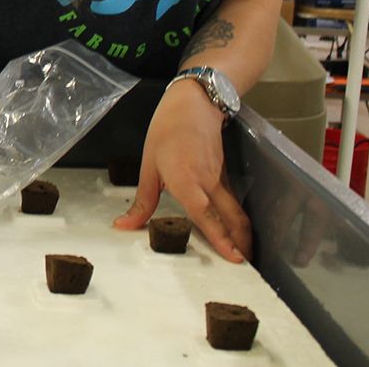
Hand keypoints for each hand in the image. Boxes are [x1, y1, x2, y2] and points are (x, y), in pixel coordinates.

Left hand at [112, 79, 251, 262]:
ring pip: (236, 210)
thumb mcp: (148, 165)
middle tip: (245, 266)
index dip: (220, 238)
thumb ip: (142, 201)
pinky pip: (232, 201)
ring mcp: (220, 178)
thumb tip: (124, 225)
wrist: (193, 102)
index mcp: (186, 180)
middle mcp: (208, 182)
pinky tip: (234, 230)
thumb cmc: (166, 130)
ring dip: (242, 233)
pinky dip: (236, 218)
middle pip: (232, 217)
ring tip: (244, 254)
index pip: (206, 215)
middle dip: (241, 243)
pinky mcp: (224, 175)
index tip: (234, 258)